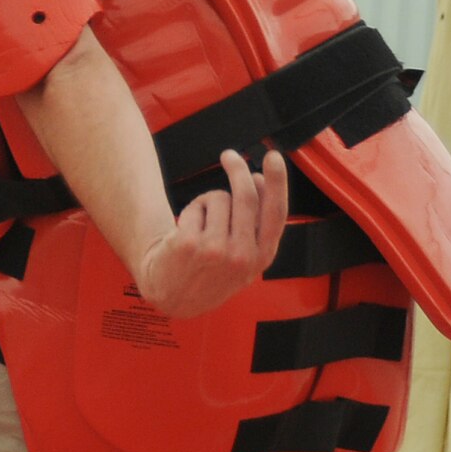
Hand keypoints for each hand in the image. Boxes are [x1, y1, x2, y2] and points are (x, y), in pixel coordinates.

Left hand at [136, 149, 288, 318]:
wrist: (173, 296)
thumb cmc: (212, 274)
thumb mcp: (245, 261)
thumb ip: (257, 226)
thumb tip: (259, 180)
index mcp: (261, 258)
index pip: (276, 212)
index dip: (277, 181)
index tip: (273, 156)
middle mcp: (241, 256)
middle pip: (246, 196)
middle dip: (238, 169)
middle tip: (229, 156)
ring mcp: (213, 250)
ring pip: (219, 198)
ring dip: (210, 200)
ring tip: (204, 221)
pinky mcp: (188, 243)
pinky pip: (196, 206)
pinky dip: (193, 210)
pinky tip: (188, 230)